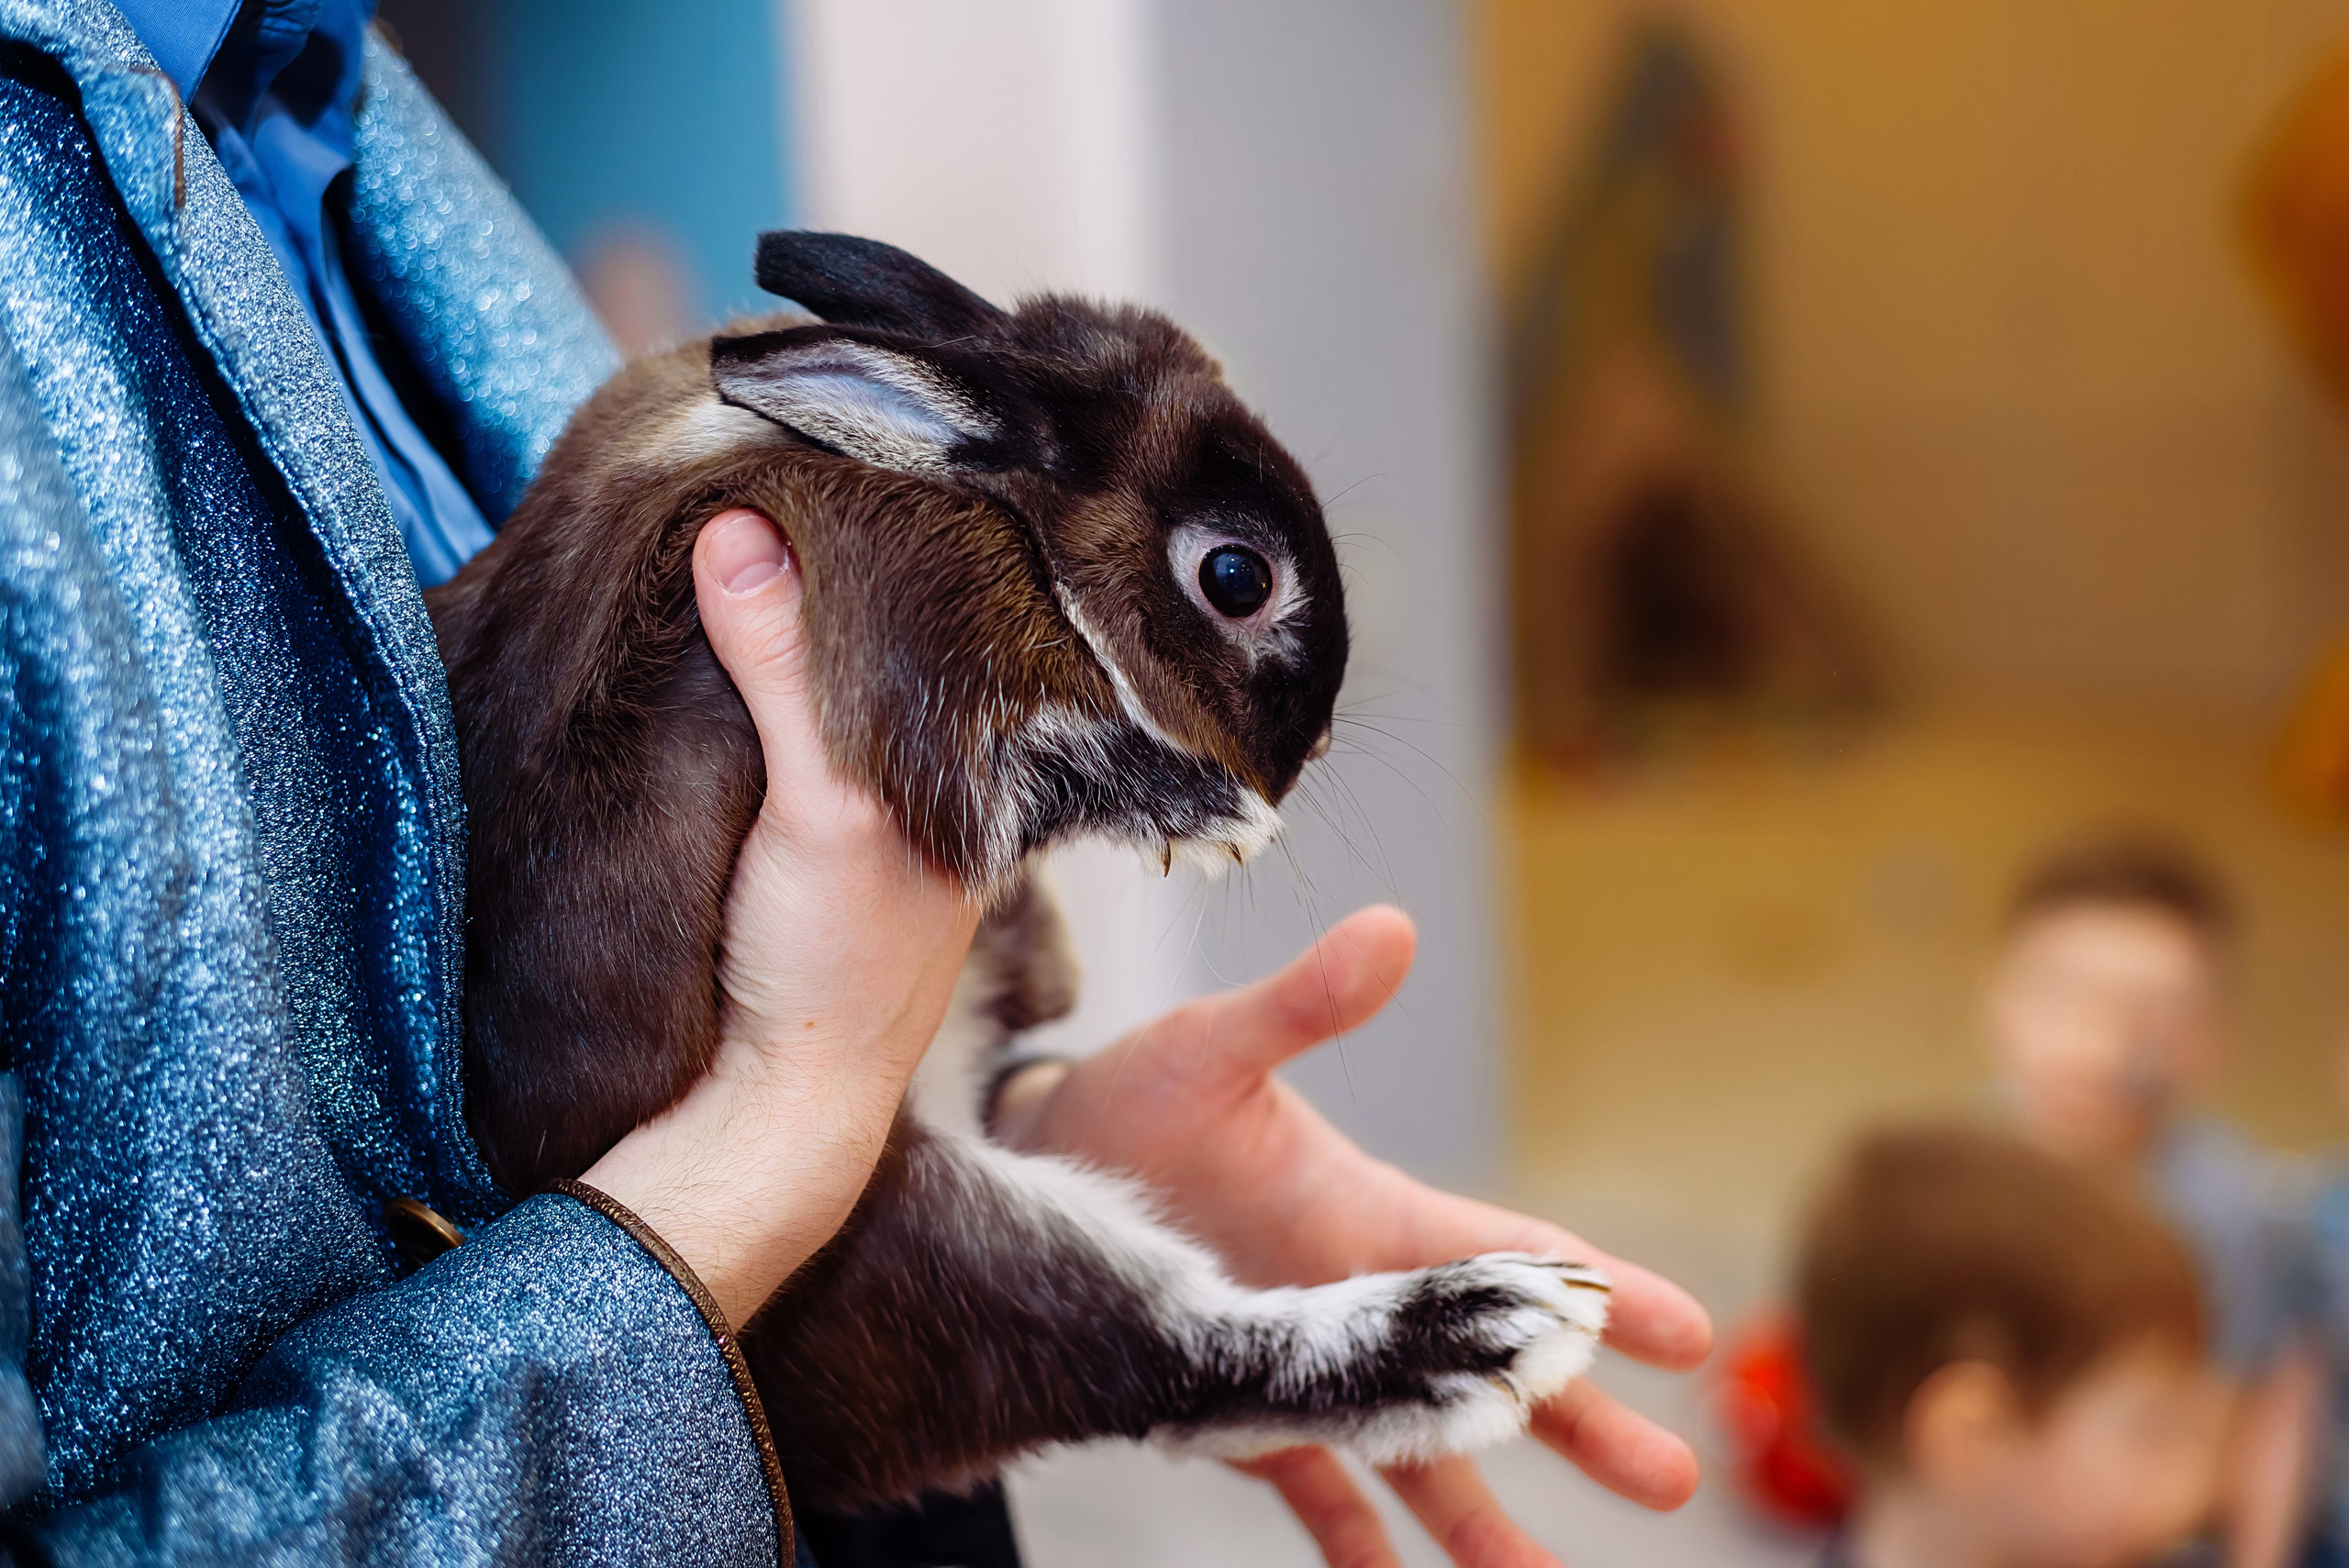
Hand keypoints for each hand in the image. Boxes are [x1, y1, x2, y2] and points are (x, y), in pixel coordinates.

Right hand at [584, 510, 979, 1325]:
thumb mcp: (822, 806)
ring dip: (820, 601)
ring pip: (862, 668)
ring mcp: (884, 794)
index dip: (935, 529)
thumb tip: (740, 530)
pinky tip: (740, 611)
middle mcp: (948, 768)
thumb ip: (787, 673)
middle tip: (813, 440)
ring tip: (770, 498)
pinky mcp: (818, 823)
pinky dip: (785, 660)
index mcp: (986, 762)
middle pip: (916, 630)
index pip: (974, 610)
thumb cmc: (832, 969)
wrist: (777, 1104)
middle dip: (872, 551)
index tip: (885, 436)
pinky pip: (812, 713)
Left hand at [995, 904, 1710, 1567]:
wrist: (1040, 1166)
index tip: (1694, 1332)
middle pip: (1493, 1375)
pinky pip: (1312, 1491)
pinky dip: (1354, 1548)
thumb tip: (1392, 926)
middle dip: (1583, 1425)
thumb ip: (1303, 1004)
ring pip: (1421, 1454)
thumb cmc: (1138, 1097)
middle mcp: (1359, 1302)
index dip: (1600, 1292)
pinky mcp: (1236, 1415)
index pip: (1509, 1256)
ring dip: (1484, 1519)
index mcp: (1374, 1216)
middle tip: (1678, 1479)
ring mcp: (1307, 1368)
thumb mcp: (1214, 1046)